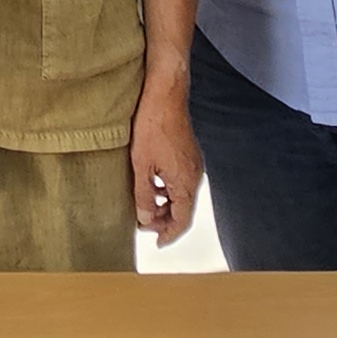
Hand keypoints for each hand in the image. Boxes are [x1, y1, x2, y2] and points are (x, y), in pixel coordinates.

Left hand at [131, 72, 203, 240]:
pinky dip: (167, 189)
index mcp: (186, 182)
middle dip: (164, 220)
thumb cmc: (152, 126)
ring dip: (165, 204)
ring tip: (144, 206)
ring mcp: (193, 163)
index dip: (169, 234)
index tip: (157, 243)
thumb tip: (146, 219)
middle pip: (183, 208)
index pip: (182, 220)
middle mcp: (194, 175)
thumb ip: (144, 195)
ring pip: (181, 194)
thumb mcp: (141, 165)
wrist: (165, 94)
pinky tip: (151, 185)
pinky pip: (181, 180)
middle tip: (143, 225)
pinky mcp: (188, 153)